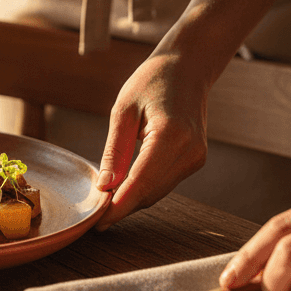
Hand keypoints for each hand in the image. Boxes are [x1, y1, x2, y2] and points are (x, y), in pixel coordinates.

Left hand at [93, 52, 208, 228]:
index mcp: (171, 135)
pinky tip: (124, 187)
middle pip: (150, 193)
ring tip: (104, 202)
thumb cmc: (153, 81)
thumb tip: (105, 186)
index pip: (141, 183)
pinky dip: (143, 189)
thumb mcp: (123, 110)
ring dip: (131, 200)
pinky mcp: (196, 160)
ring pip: (157, 193)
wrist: (188, 68)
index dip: (118, 206)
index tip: (97, 222)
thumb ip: (114, 151)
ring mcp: (196, 157)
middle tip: (93, 214)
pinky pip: (165, 183)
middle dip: (121, 207)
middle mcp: (190, 150)